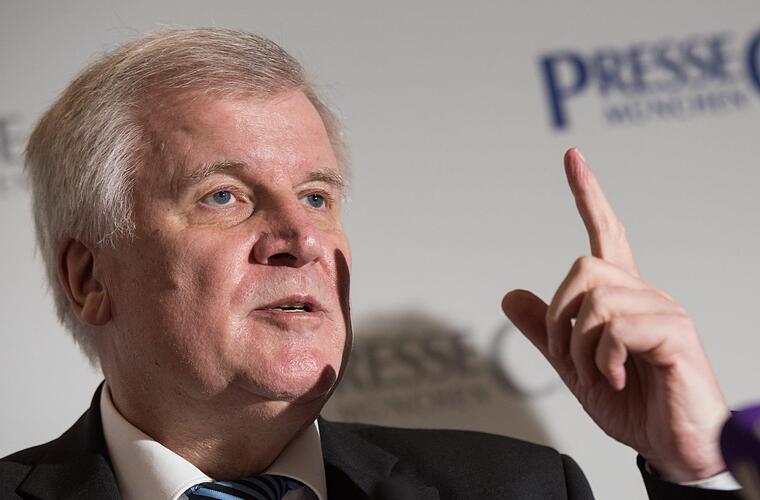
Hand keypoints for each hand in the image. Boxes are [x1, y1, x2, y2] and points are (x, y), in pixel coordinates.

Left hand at [501, 148, 729, 481]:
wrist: (674, 448)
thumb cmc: (635, 405)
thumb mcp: (576, 366)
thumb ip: (547, 331)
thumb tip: (510, 295)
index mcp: (622, 299)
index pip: (605, 233)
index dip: (588, 195)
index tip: (572, 157)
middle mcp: (645, 294)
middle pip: (582, 267)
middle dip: (561, 317)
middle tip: (572, 358)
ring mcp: (663, 310)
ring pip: (595, 299)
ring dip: (581, 347)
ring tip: (601, 374)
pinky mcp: (676, 333)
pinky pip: (616, 326)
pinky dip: (603, 359)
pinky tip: (618, 378)